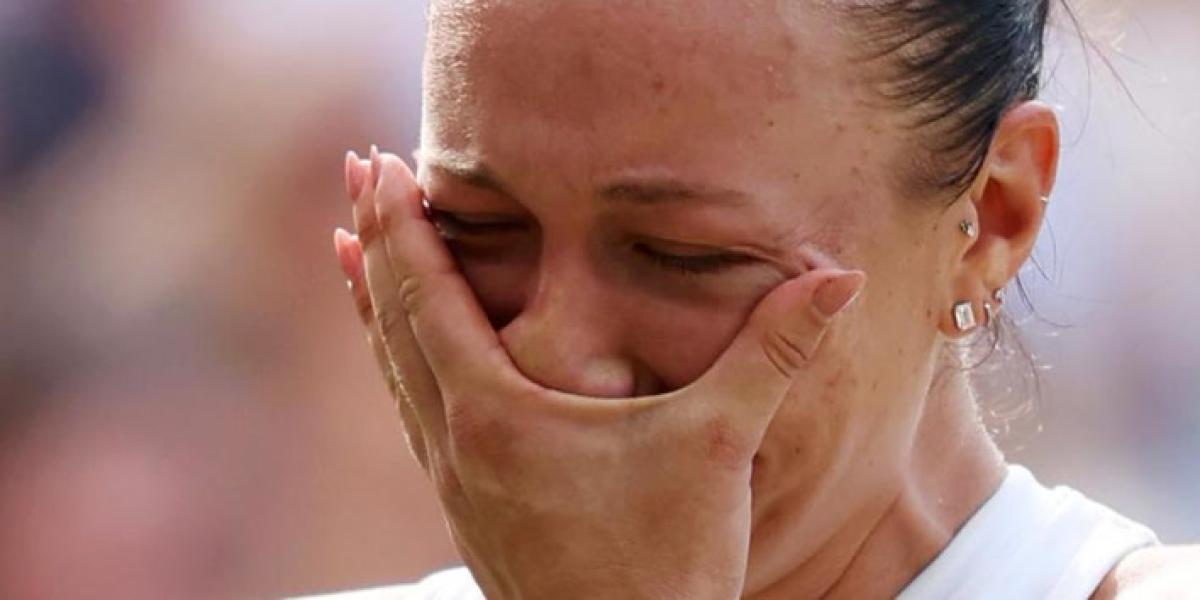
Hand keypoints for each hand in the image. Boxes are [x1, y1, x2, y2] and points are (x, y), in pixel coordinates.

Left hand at [332, 147, 865, 599]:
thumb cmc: (668, 566)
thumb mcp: (721, 447)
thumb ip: (772, 353)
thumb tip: (840, 279)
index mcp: (498, 416)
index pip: (428, 297)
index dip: (401, 225)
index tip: (375, 164)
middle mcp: (457, 444)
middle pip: (393, 321)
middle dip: (375, 241)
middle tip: (356, 174)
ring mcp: (455, 482)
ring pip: (395, 371)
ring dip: (373, 302)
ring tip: (349, 252)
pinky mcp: (469, 509)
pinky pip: (413, 413)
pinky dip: (396, 363)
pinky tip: (406, 359)